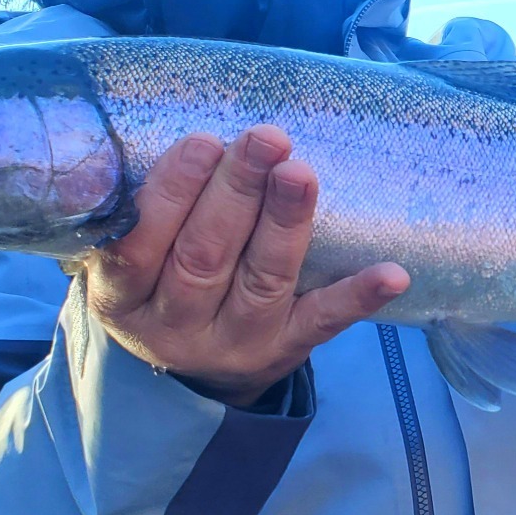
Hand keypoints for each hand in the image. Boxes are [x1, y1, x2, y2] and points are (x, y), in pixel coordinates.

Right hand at [84, 126, 408, 407]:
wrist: (196, 376)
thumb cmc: (163, 282)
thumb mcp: (134, 257)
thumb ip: (145, 208)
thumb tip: (188, 138)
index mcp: (124, 299)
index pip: (140, 246)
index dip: (172, 193)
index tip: (202, 141)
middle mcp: (175, 328)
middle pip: (204, 256)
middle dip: (236, 191)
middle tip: (264, 138)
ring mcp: (235, 343)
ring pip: (262, 280)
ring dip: (285, 222)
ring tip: (299, 172)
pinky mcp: (286, 351)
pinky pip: (322, 322)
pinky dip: (356, 297)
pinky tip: (391, 274)